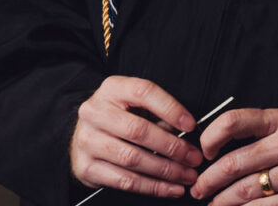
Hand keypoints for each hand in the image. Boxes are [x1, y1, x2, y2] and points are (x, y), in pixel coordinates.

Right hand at [70, 76, 202, 198]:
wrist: (84, 134)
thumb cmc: (117, 117)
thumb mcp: (134, 105)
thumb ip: (157, 114)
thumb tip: (187, 133)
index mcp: (111, 89)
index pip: (143, 92)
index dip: (170, 108)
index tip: (190, 125)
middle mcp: (94, 112)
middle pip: (138, 130)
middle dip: (172, 147)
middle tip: (193, 157)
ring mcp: (87, 141)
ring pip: (132, 159)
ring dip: (165, 171)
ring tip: (187, 175)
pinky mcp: (86, 167)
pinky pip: (125, 181)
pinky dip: (152, 187)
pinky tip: (170, 188)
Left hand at [190, 108, 277, 205]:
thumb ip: (261, 131)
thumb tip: (216, 147)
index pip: (234, 121)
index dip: (211, 137)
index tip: (204, 151)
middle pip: (234, 163)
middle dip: (209, 179)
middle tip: (198, 188)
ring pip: (245, 191)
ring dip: (221, 202)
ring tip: (212, 205)